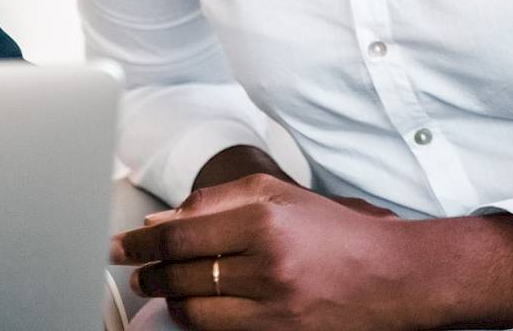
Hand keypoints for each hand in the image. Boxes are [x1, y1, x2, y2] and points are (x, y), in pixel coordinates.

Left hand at [109, 174, 423, 330]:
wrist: (394, 276)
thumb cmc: (333, 231)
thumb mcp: (275, 194)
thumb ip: (211, 202)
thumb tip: (158, 223)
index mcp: (264, 221)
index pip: (179, 236)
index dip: (139, 243)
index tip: (119, 245)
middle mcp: (268, 265)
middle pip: (181, 274)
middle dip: (147, 272)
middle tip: (133, 268)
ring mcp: (276, 307)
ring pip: (194, 310)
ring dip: (167, 299)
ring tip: (158, 287)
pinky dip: (197, 319)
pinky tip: (190, 306)